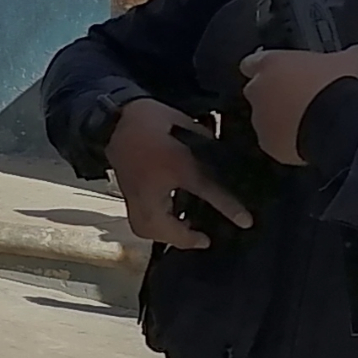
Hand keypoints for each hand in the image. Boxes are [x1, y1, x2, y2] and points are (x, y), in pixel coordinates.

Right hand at [106, 97, 245, 251]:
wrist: (112, 118)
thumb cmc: (149, 118)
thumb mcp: (184, 124)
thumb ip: (205, 143)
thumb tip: (225, 158)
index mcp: (172, 163)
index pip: (204, 188)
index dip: (227, 206)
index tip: (245, 222)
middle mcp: (150, 185)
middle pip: (162, 225)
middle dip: (183, 237)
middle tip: (204, 238)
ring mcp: (133, 193)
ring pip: (146, 228)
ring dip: (167, 235)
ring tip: (187, 231)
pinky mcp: (126, 195)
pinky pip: (140, 221)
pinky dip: (156, 228)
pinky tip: (170, 221)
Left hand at [238, 47, 357, 167]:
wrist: (342, 125)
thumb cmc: (340, 85)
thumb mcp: (351, 60)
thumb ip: (347, 54)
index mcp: (270, 63)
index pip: (253, 62)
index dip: (271, 68)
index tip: (285, 73)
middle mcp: (258, 90)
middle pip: (259, 91)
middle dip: (276, 95)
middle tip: (303, 99)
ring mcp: (260, 120)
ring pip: (266, 119)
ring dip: (281, 119)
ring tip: (310, 122)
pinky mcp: (269, 145)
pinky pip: (276, 142)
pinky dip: (288, 142)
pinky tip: (310, 139)